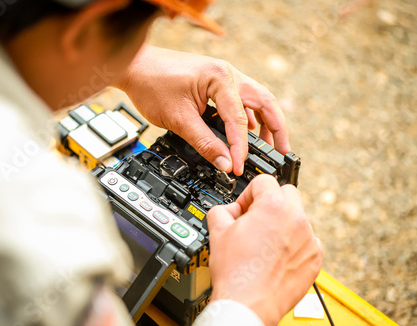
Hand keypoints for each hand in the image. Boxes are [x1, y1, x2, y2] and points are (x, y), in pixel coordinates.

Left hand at [116, 45, 289, 175]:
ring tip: (271, 146)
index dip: (240, 148)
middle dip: (276, 128)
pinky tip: (248, 134)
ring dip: (265, 122)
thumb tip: (224, 163)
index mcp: (221, 78)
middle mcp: (228, 73)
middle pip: (265, 102)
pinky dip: (249, 118)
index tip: (238, 167)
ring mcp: (223, 77)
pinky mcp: (216, 84)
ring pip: (256, 100)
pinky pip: (241, 101)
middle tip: (283, 152)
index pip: (240, 119)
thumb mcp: (179, 120)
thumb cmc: (152, 84)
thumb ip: (205, 143)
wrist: (134, 68)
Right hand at [206, 175, 323, 325]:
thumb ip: (222, 210)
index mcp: (273, 206)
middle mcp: (296, 219)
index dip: (249, 193)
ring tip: (265, 240)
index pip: (264, 181)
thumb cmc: (236, 272)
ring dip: (283, 221)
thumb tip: (227, 211)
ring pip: (298, 216)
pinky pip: (307, 239)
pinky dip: (294, 242)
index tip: (245, 207)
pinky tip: (277, 255)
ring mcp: (309, 239)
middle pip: (287, 193)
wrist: (248, 304)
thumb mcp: (218, 231)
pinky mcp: (315, 257)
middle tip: (256, 218)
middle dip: (271, 201)